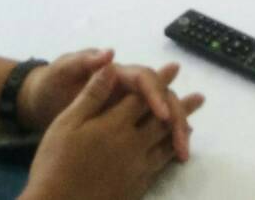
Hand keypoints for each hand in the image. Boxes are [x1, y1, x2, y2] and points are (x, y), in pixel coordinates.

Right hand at [22, 66, 204, 199]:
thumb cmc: (55, 163)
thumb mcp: (66, 124)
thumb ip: (92, 96)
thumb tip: (111, 67)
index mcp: (114, 124)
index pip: (142, 97)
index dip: (159, 81)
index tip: (173, 69)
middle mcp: (132, 144)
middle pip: (163, 120)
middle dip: (181, 106)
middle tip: (199, 97)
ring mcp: (137, 168)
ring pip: (165, 144)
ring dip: (181, 131)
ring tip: (193, 125)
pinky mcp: (136, 187)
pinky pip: (160, 167)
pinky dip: (169, 156)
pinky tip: (173, 154)